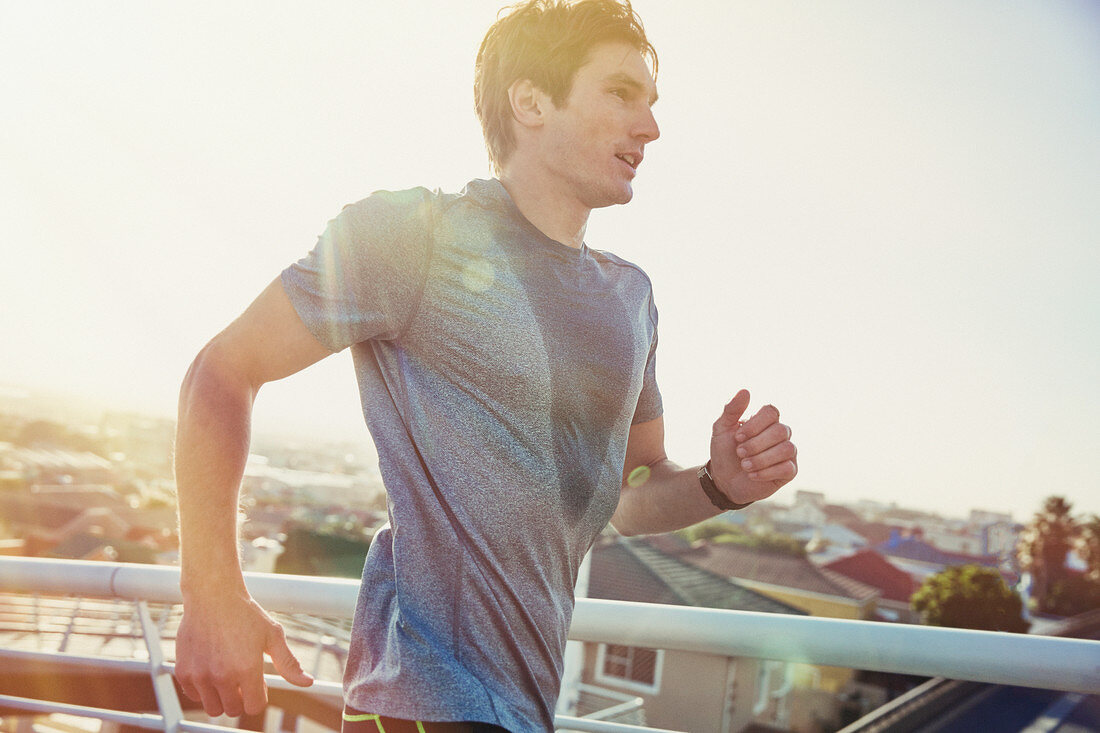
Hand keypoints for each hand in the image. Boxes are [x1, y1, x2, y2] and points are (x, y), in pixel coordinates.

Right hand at [174, 590, 312, 716]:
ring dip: (221, 697)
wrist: (213, 595)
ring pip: (213, 707)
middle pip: (233, 710)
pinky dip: (202, 689)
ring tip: (226, 675)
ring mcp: (200, 675)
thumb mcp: (273, 635)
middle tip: (241, 677)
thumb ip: (289, 663)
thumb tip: (308, 682)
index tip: (257, 683)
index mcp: (247, 669)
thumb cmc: (244, 613)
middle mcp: (222, 676)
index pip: (254, 707)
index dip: (258, 696)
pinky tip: (210, 670)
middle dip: (241, 698)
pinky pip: (194, 696)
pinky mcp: (184, 672)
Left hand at [709, 389, 796, 504]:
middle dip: (756, 444)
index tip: (737, 436)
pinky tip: (752, 475)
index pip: (771, 412)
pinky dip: (766, 472)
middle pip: (780, 430)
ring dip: (761, 459)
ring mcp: (787, 452)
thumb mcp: (721, 429)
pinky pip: (788, 468)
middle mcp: (781, 433)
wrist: (724, 480)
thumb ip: (731, 410)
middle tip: (739, 452)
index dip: (755, 424)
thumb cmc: (725, 452)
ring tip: (745, 465)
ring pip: (786, 449)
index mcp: (766, 421)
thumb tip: (745, 391)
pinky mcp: (790, 471)